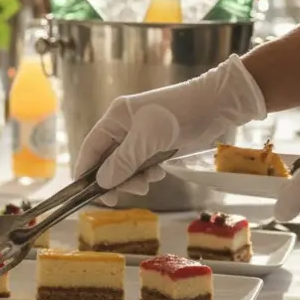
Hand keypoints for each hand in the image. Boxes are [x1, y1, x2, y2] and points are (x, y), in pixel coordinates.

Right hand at [75, 55, 266, 204]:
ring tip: (147, 184)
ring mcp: (140, 136)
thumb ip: (123, 161)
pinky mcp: (156, 144)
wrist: (214, 105)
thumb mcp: (147, 139)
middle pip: (107, 160)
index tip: (84, 194)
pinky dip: (147, 173)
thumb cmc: (177, 115)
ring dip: (133, 178)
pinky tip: (159, 173)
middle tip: (128, 193)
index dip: (86, 171)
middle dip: (115, 179)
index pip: (91, 148)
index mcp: (115, 118)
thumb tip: (101, 182)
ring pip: (125, 166)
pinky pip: (142, 165)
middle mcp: (124, 127)